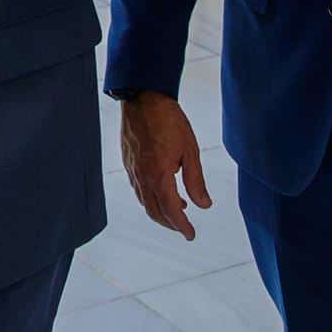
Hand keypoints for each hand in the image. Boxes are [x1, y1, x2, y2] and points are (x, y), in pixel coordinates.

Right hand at [118, 92, 211, 241]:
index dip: (182, 226)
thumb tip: (204, 204)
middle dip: (170, 223)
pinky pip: (137, 188)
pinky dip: (149, 197)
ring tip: (178, 208)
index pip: (171, 211)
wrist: (143, 97)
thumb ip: (196, 180)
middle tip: (184, 227)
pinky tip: (161, 190)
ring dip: (159, 211)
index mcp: (159, 175)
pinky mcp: (127, 161)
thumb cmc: (168, 120)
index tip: (191, 235)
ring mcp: (132, 169)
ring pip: (144, 201)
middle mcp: (142, 176)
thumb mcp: (190, 150)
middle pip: (154, 211)